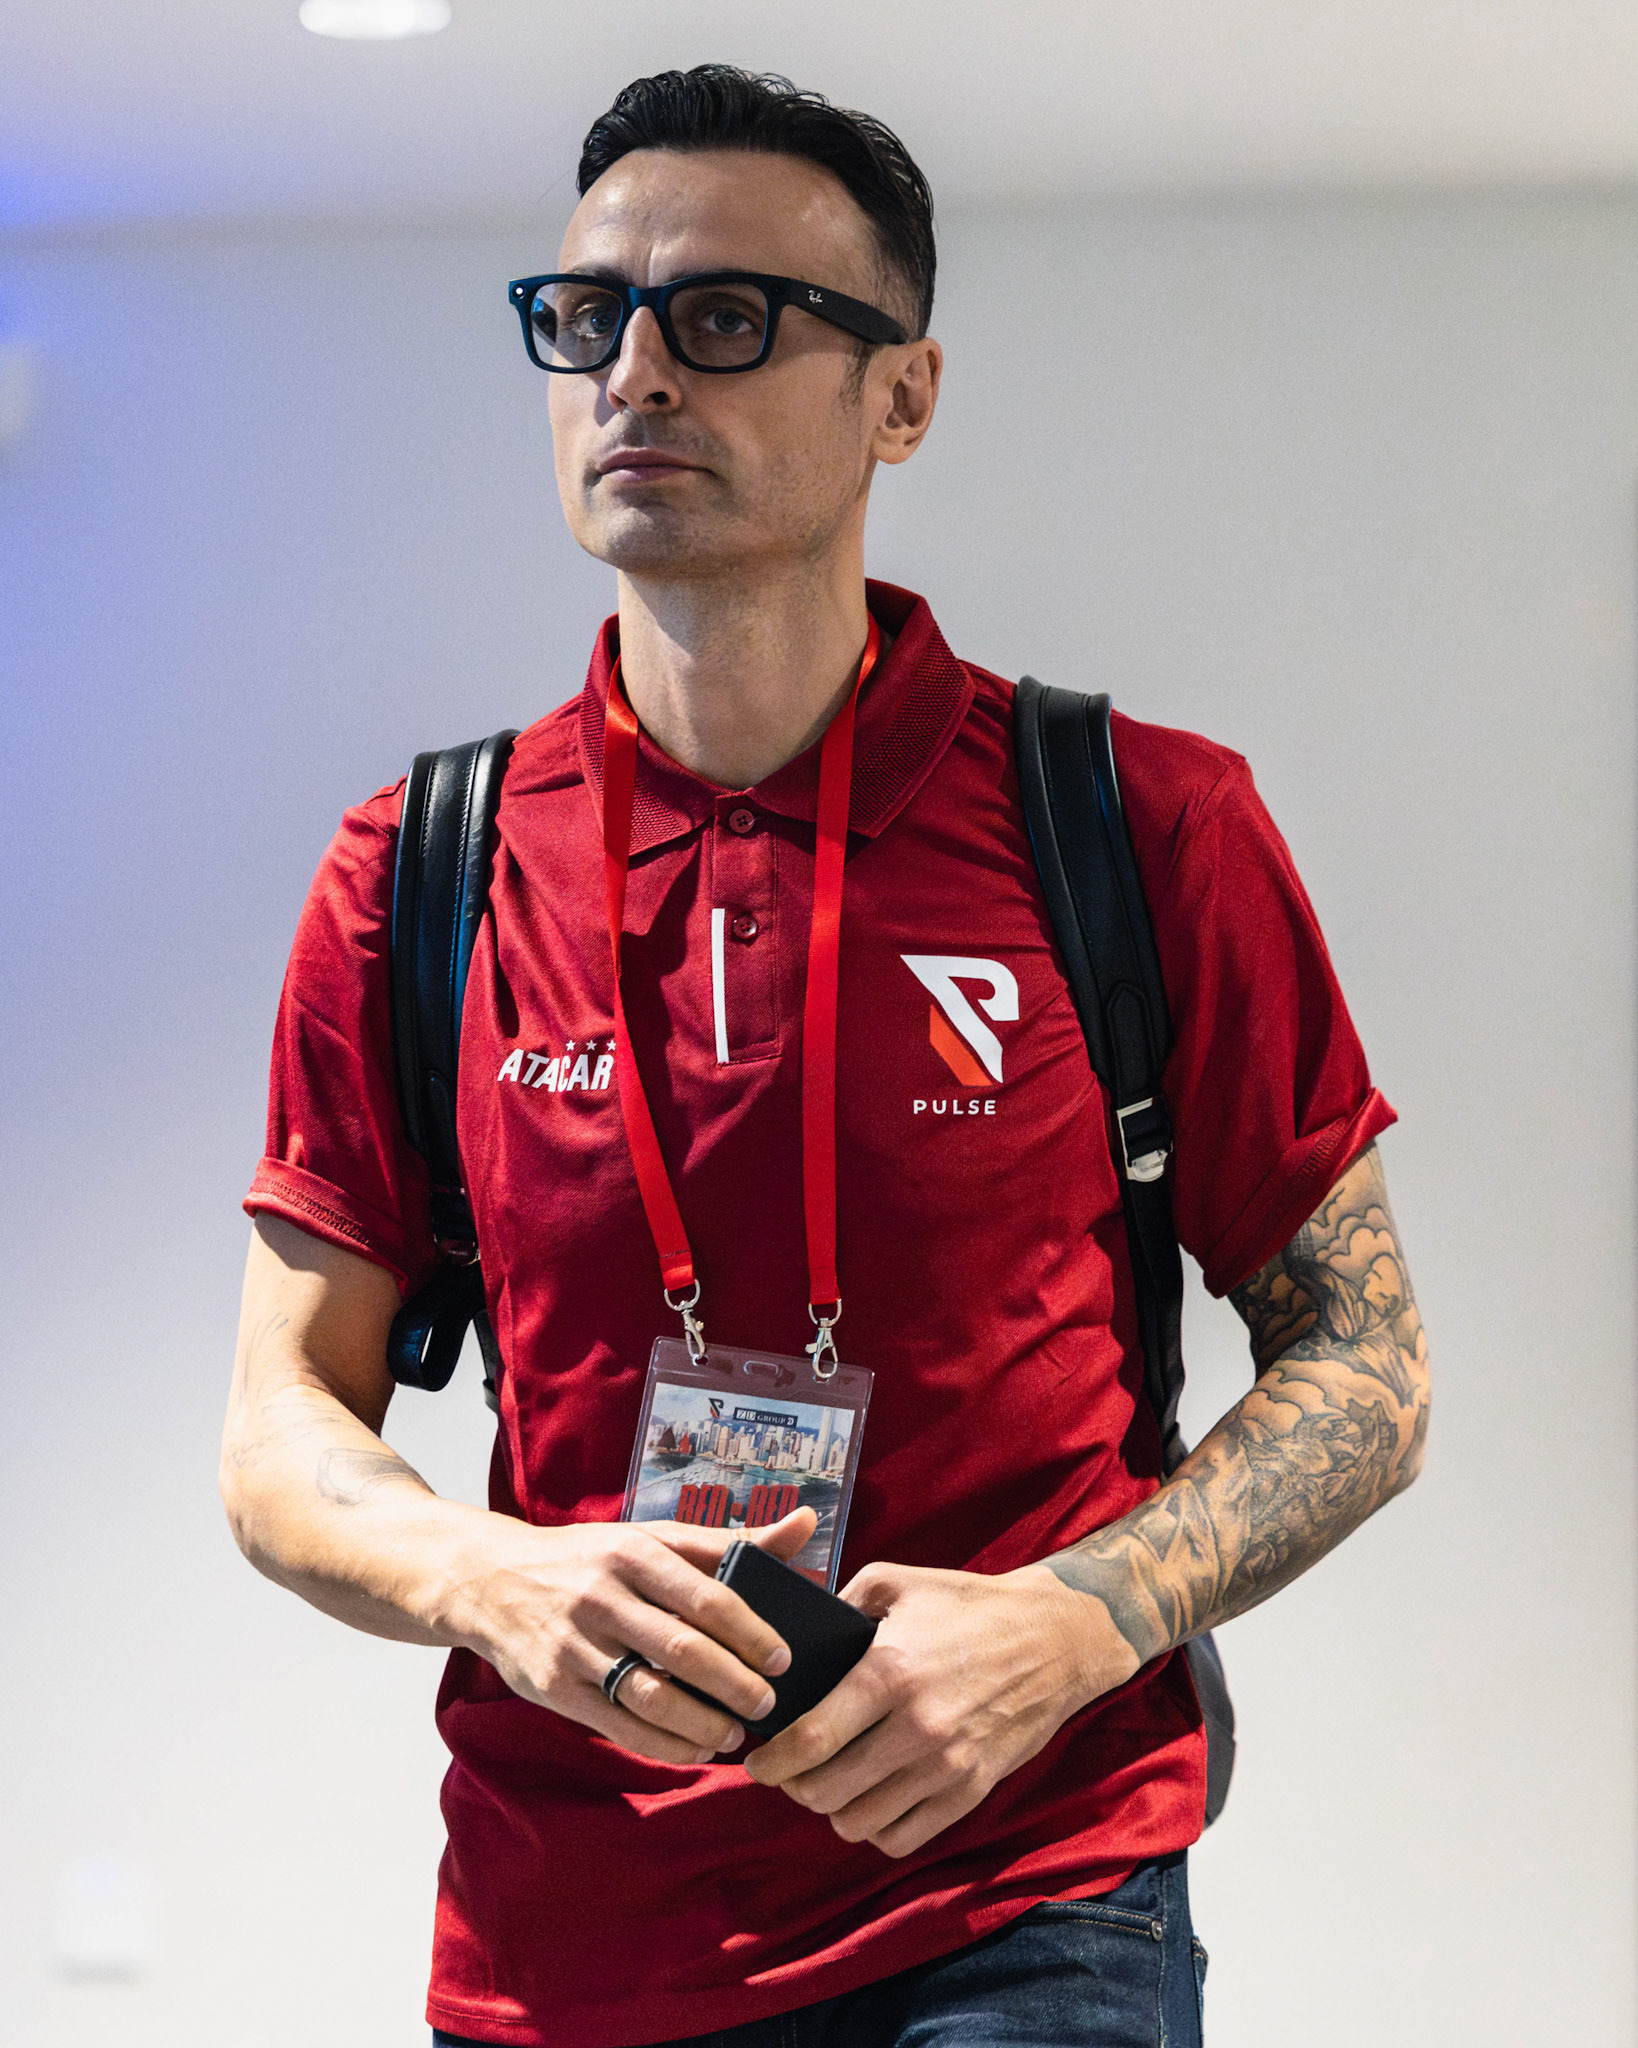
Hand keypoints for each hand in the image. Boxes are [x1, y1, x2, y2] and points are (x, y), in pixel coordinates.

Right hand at [455, 1507, 817, 1766]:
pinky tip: (695, 1747)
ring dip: (702, 1722)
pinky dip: (663, 1744)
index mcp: (634, 1552)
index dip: (751, 1632)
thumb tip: (808, 1526)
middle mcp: (603, 1595)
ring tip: (736, 1733)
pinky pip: (618, 1725)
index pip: (706, 1595)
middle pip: (683, 1649)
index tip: (785, 1660)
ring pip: (650, 1695)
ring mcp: (575, 1645)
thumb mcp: (651, 1539)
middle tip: (771, 1705)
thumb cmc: (591, 1560)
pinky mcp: (554, 1687)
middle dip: (735, 1684)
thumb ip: (729, 1543)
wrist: (490, 1580)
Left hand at [743, 1560, 1138, 1856]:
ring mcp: (947, 1766)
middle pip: (826, 1791)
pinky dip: (876, 1829)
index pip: (810, 1740)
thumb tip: (795, 1642)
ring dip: (834, 1810)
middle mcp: (916, 1727)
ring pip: (860, 1823)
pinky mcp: (972, 1790)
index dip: (772, 1762)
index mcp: (889, 1672)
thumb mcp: (896, 1582)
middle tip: (790, 1771)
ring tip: (829, 1785)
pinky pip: (904, 1838)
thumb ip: (840, 1606)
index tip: (757, 1763)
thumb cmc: (969, 1605)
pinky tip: (871, 1802)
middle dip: (796, 1787)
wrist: (1055, 1637)